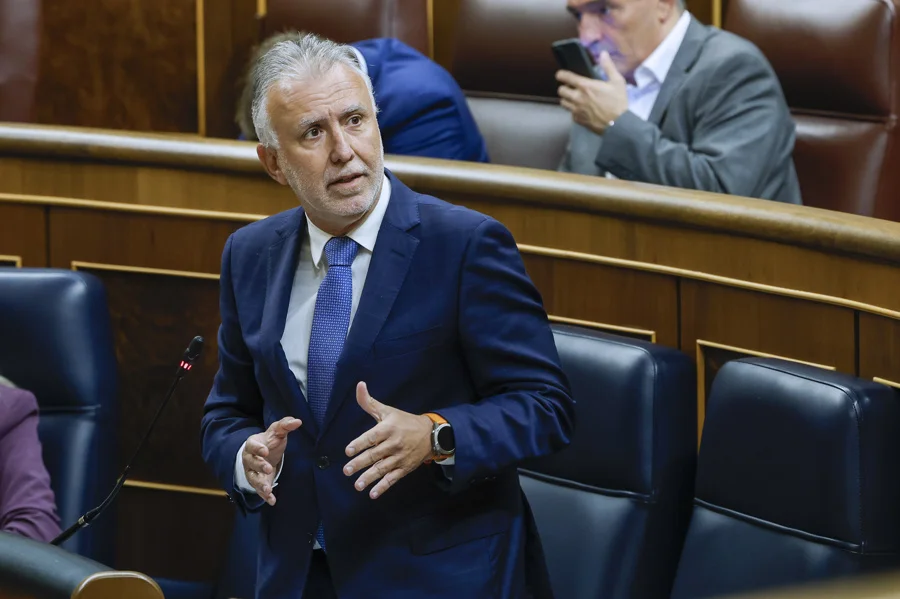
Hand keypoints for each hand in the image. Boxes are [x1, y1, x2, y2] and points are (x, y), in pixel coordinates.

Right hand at [242, 416, 301, 505]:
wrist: (263, 453)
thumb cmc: (270, 441)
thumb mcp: (277, 431)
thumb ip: (286, 425)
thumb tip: (298, 421)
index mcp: (253, 445)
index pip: (252, 446)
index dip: (257, 449)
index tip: (265, 451)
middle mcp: (249, 459)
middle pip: (251, 463)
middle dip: (259, 466)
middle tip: (268, 468)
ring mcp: (252, 472)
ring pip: (253, 479)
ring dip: (260, 484)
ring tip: (267, 489)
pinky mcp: (258, 482)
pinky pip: (259, 490)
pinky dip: (265, 496)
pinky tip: (272, 500)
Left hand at [343, 382, 433, 498]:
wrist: (431, 434)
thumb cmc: (404, 421)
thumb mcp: (387, 411)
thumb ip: (369, 402)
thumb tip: (359, 385)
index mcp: (388, 428)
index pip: (372, 437)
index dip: (360, 443)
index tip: (348, 451)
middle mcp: (394, 443)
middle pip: (375, 454)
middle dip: (360, 463)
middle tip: (347, 470)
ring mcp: (400, 457)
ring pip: (382, 469)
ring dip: (369, 478)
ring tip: (357, 485)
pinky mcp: (405, 468)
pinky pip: (393, 479)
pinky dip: (383, 487)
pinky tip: (373, 494)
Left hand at [556, 51, 627, 134]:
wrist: (618, 125)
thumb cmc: (618, 102)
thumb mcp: (617, 81)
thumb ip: (608, 67)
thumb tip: (603, 53)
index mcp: (585, 86)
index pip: (565, 77)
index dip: (561, 75)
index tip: (560, 75)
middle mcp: (577, 97)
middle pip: (560, 91)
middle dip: (564, 88)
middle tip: (570, 88)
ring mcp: (576, 110)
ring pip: (563, 103)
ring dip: (566, 99)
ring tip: (574, 98)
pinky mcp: (578, 120)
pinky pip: (570, 114)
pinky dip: (573, 111)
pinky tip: (581, 110)